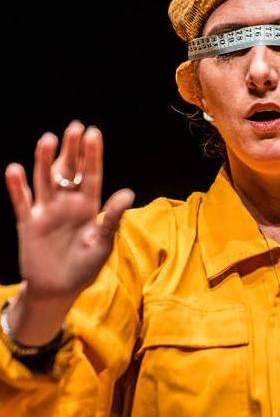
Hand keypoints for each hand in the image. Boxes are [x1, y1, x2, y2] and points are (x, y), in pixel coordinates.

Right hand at [5, 121, 134, 301]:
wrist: (59, 289)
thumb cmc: (86, 266)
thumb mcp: (103, 243)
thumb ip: (112, 218)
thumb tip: (128, 192)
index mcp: (89, 206)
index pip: (92, 175)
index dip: (92, 155)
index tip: (93, 133)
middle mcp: (68, 203)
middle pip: (69, 171)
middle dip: (71, 150)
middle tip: (75, 127)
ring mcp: (47, 211)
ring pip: (45, 180)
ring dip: (45, 161)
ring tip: (48, 140)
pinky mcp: (28, 223)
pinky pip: (22, 202)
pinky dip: (17, 187)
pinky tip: (15, 170)